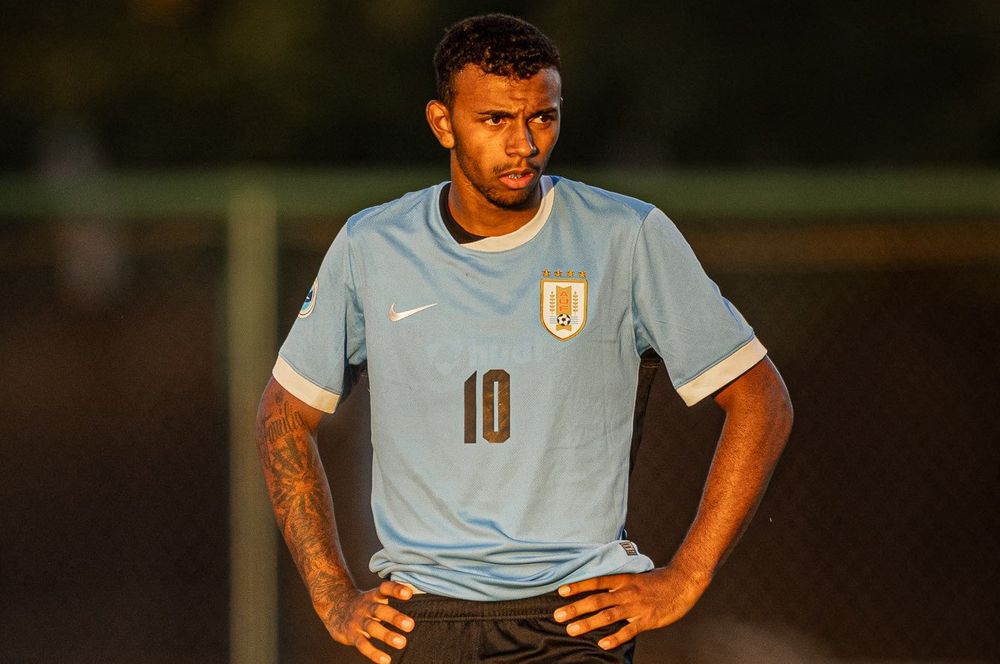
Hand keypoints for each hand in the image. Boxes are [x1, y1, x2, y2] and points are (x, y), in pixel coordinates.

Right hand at [322, 580, 415, 663]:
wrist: (335, 607)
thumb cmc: (365, 604)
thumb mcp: (376, 596)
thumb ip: (393, 594)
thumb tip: (414, 592)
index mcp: (374, 596)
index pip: (385, 589)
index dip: (396, 590)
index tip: (409, 593)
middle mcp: (366, 607)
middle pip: (380, 610)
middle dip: (395, 617)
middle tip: (410, 625)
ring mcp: (358, 621)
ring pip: (372, 628)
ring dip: (387, 636)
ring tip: (402, 642)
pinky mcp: (352, 635)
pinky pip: (363, 644)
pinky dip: (374, 653)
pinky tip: (386, 660)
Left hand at [552, 566, 709, 649]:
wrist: (683, 582)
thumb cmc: (658, 580)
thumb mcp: (636, 576)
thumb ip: (619, 583)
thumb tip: (601, 588)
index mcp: (623, 580)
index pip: (596, 581)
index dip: (578, 586)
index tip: (561, 590)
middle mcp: (627, 592)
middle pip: (597, 600)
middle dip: (575, 608)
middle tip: (557, 615)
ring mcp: (636, 607)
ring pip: (608, 616)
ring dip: (588, 623)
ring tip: (571, 630)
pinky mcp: (647, 620)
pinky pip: (628, 631)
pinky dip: (615, 637)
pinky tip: (602, 644)